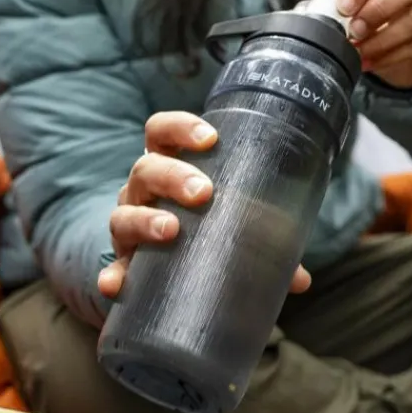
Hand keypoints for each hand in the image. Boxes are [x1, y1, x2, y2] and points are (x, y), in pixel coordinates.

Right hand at [98, 111, 311, 298]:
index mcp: (167, 169)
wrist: (172, 273)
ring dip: (145, 219)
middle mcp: (142, 193)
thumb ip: (265, 241)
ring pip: (123, 213)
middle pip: (145, 170)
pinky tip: (116, 284)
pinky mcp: (124, 266)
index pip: (160, 133)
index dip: (179, 127)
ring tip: (171, 230)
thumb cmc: (208, 231)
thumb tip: (300, 278)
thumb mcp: (235, 226)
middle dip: (172, 175)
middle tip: (203, 192)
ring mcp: (128, 228)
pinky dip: (112, 275)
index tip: (210, 138)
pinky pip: (112, 270)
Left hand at [338, 0, 411, 88]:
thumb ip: (350, 3)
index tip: (343, 8)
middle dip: (378, 9)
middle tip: (354, 31)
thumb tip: (332, 17)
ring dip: (383, 39)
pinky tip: (370, 62)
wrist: (405, 37)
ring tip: (359, 51)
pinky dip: (391, 55)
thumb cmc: (376, 9)